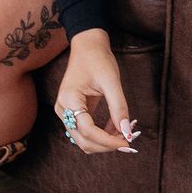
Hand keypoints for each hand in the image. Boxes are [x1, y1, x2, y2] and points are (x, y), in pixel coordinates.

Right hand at [53, 30, 141, 155]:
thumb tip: (127, 132)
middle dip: (106, 145)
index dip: (108, 140)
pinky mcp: (73, 113)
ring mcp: (66, 112)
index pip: (88, 130)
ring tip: (124, 135)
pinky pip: (86, 132)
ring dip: (104, 143)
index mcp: (69, 99)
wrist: (88, 47)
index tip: (127, 142)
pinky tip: (117, 128)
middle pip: (83, 140)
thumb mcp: (111, 81)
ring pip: (84, 140)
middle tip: (128, 142)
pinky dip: (101, 135)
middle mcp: (63, 109)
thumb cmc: (98, 60)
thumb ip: (119, 108)